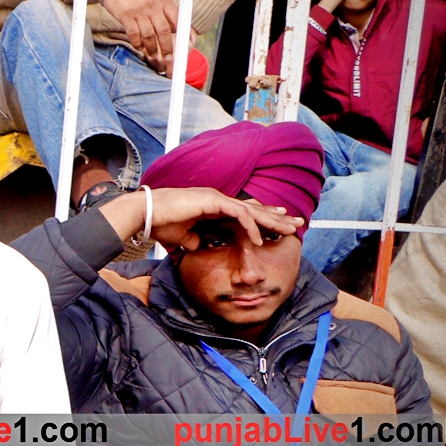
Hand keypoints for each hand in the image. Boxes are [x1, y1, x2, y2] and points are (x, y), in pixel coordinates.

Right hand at [100, 185, 302, 251]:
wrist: (146, 213)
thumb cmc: (161, 224)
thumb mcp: (182, 237)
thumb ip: (194, 240)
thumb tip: (200, 247)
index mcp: (213, 205)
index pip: (245, 211)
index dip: (264, 216)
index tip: (281, 221)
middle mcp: (218, 199)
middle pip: (255, 209)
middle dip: (277, 217)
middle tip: (298, 223)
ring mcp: (217, 198)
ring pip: (252, 210)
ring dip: (272, 221)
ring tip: (289, 230)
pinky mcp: (213, 201)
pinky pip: (239, 214)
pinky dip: (250, 227)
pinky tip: (259, 239)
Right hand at [101, 0, 180, 73]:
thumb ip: (163, 8)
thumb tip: (173, 25)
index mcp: (162, 0)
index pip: (177, 18)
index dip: (182, 33)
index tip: (185, 44)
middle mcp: (153, 6)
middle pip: (164, 30)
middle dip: (167, 47)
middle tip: (168, 57)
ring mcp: (139, 11)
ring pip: (149, 35)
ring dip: (151, 48)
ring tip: (152, 55)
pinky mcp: (126, 16)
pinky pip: (134, 34)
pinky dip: (137, 43)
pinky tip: (139, 47)